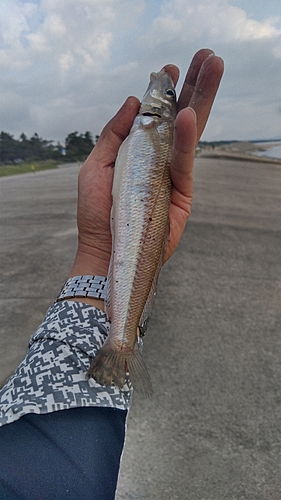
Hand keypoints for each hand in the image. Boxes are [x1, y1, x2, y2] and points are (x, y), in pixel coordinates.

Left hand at [69, 49, 223, 282]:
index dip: (167, 92)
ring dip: (202, 98)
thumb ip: (114, 134)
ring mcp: (174, 174)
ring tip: (214, 65)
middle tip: (208, 56)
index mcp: (142, 151)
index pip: (159, 116)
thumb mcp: (97, 165)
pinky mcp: (182, 192)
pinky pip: (184, 160)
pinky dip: (184, 137)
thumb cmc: (97, 211)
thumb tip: (131, 100)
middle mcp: (161, 159)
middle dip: (196, 86)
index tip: (171, 68)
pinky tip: (187, 113)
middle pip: (182, 117)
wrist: (103, 248)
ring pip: (191, 131)